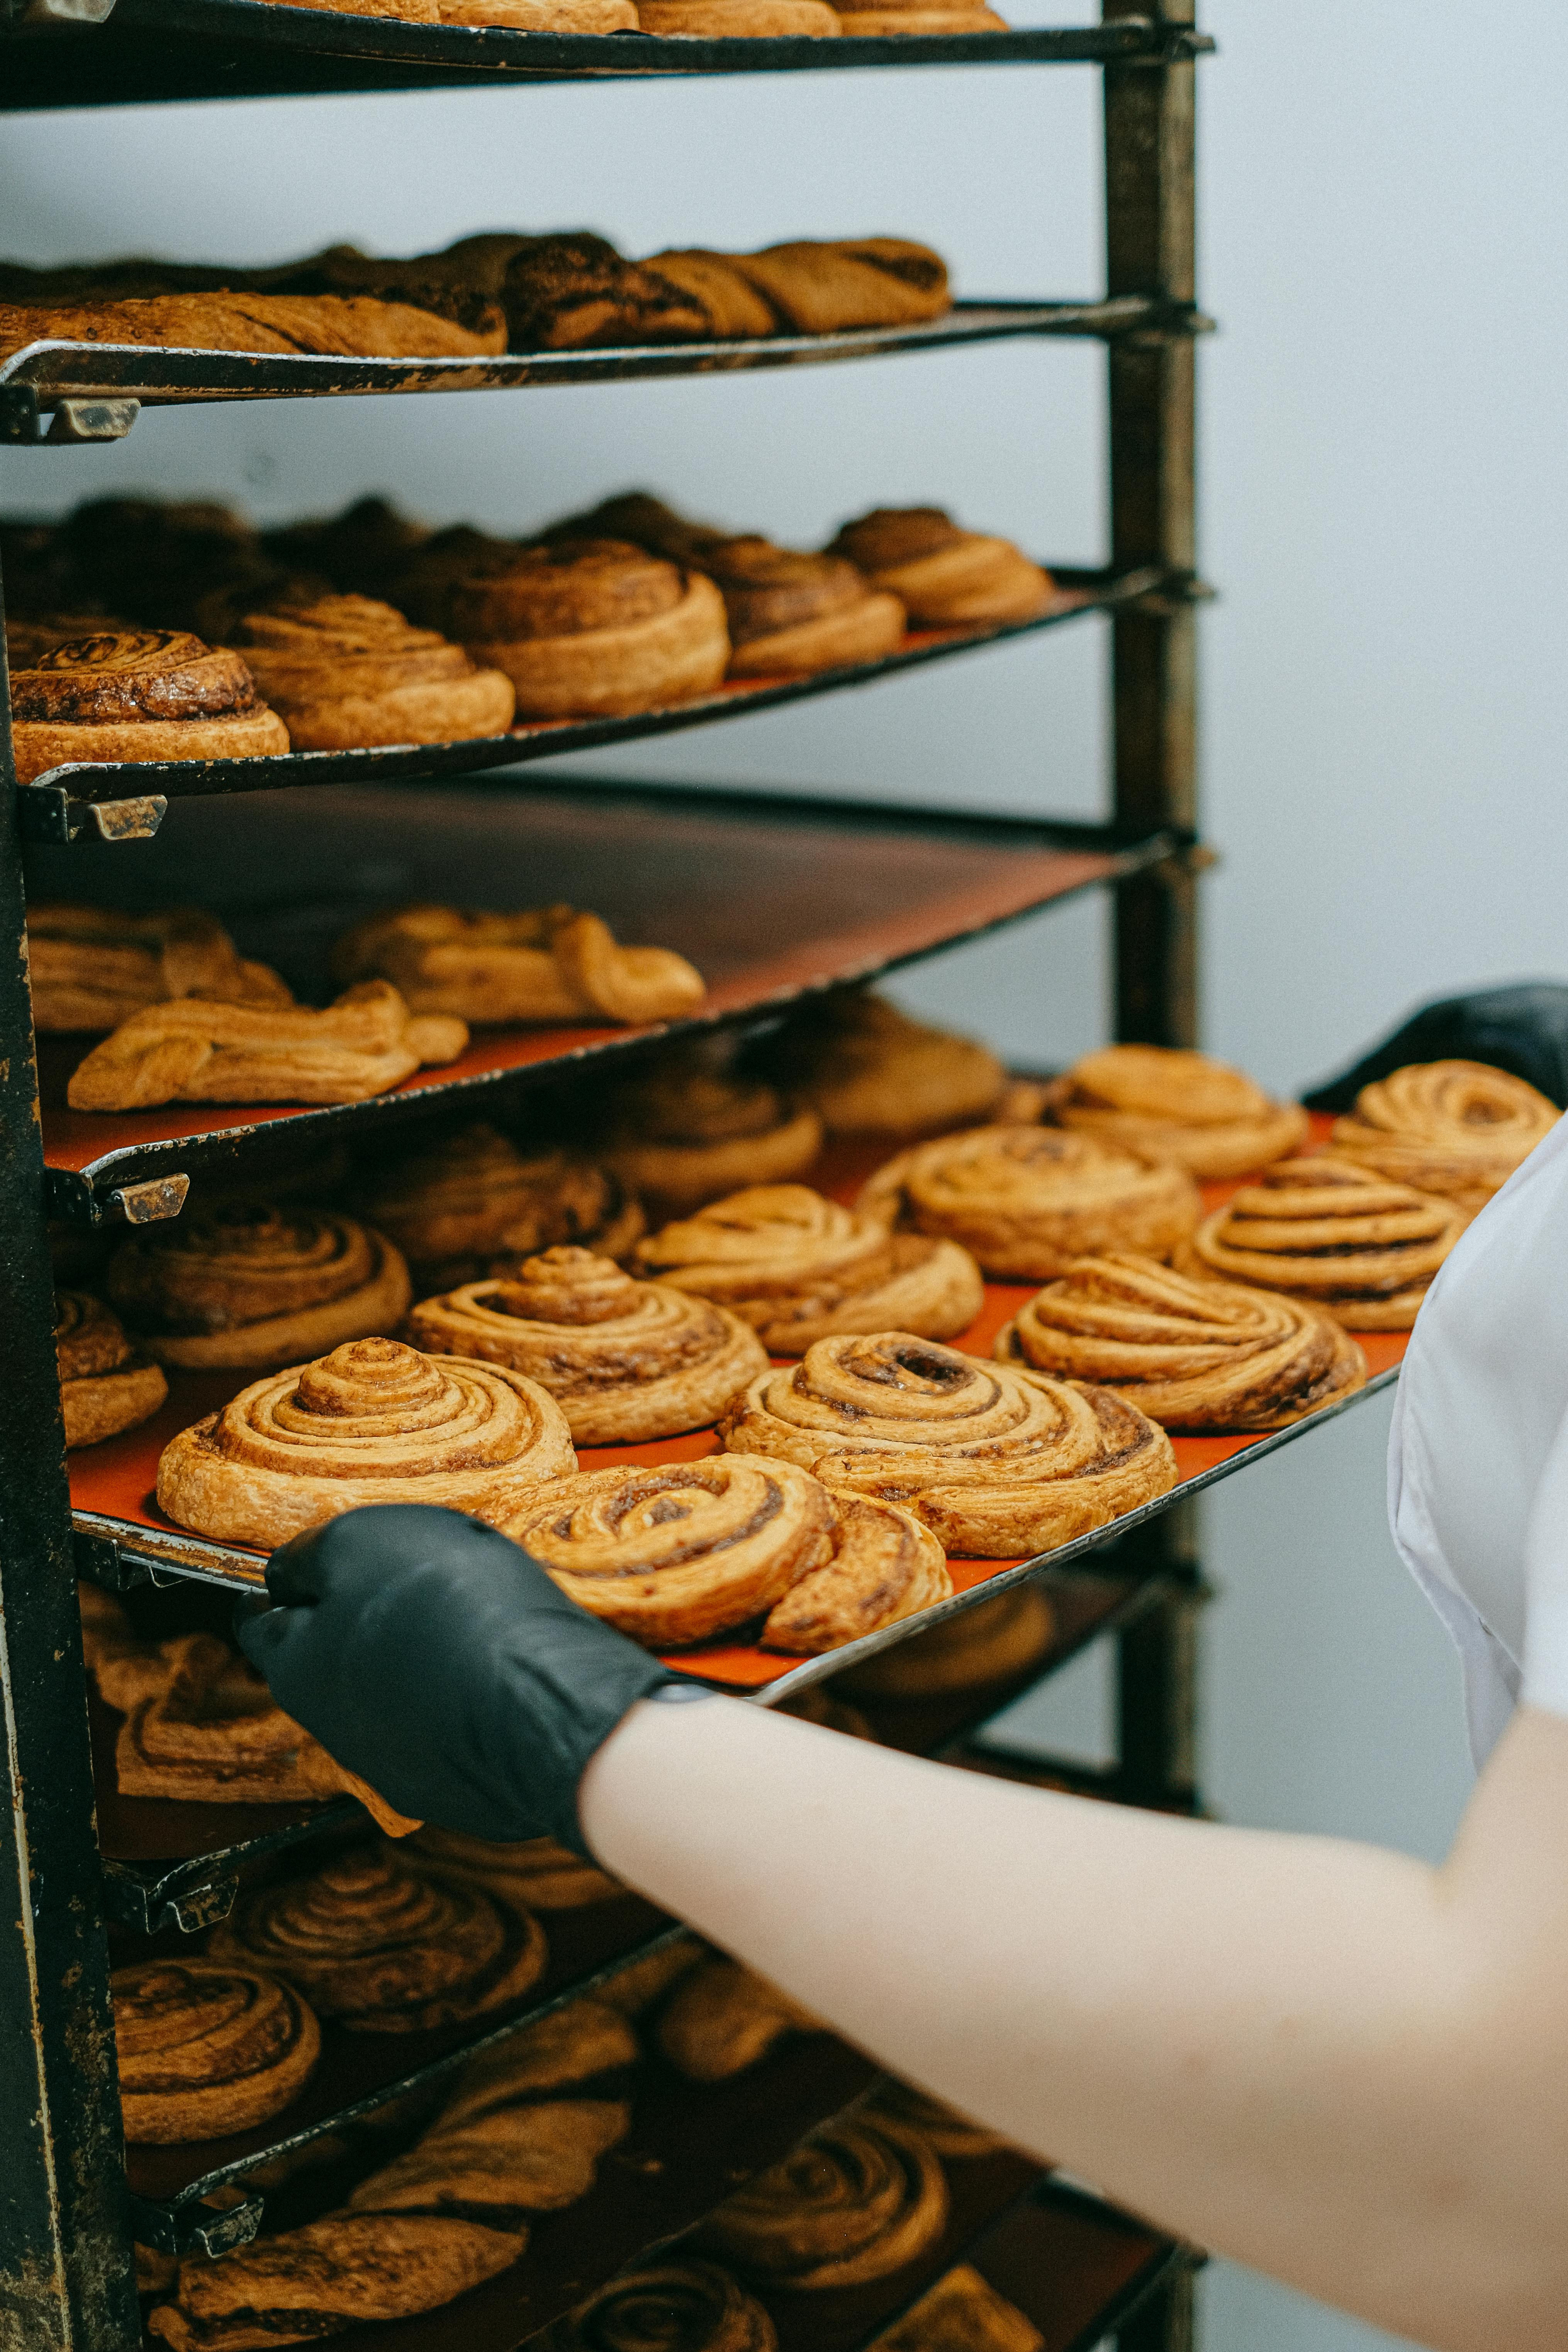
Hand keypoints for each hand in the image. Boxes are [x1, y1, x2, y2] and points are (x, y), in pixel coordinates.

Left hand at [235, 1504, 689, 1850]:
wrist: (549, 1705)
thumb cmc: (451, 1608)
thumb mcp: (364, 1542)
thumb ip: (314, 1555)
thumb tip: (288, 1572)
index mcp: (297, 1668)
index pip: (259, 1627)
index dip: (274, 1593)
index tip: (284, 1580)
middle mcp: (334, 1728)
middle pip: (323, 1666)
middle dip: (343, 1628)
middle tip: (386, 1587)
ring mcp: (398, 1764)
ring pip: (384, 1701)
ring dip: (403, 1665)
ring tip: (454, 1623)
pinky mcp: (458, 1785)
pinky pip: (442, 1730)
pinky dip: (453, 1700)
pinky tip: (490, 1672)